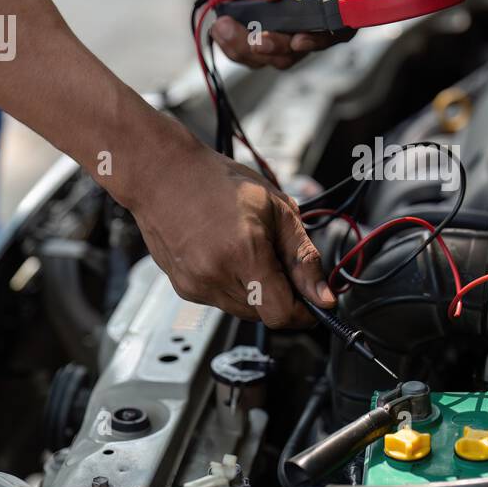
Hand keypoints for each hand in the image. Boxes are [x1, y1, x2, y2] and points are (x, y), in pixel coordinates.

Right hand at [125, 115, 335, 326]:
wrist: (163, 172)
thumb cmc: (217, 181)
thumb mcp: (277, 209)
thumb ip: (304, 258)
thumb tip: (324, 297)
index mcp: (243, 253)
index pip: (282, 315)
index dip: (304, 313)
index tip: (312, 302)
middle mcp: (215, 275)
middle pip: (265, 315)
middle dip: (281, 295)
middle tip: (276, 259)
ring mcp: (196, 285)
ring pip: (244, 310)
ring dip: (257, 291)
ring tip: (247, 250)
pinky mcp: (183, 289)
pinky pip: (222, 300)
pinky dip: (234, 285)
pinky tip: (225, 254)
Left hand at [210, 0, 353, 68]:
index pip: (336, 28)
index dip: (319, 40)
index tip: (298, 41)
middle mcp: (313, 21)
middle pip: (301, 50)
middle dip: (275, 47)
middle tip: (254, 40)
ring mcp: (289, 33)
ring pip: (274, 58)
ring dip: (247, 49)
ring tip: (223, 27)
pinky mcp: (266, 39)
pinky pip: (252, 56)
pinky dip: (234, 47)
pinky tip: (220, 29)